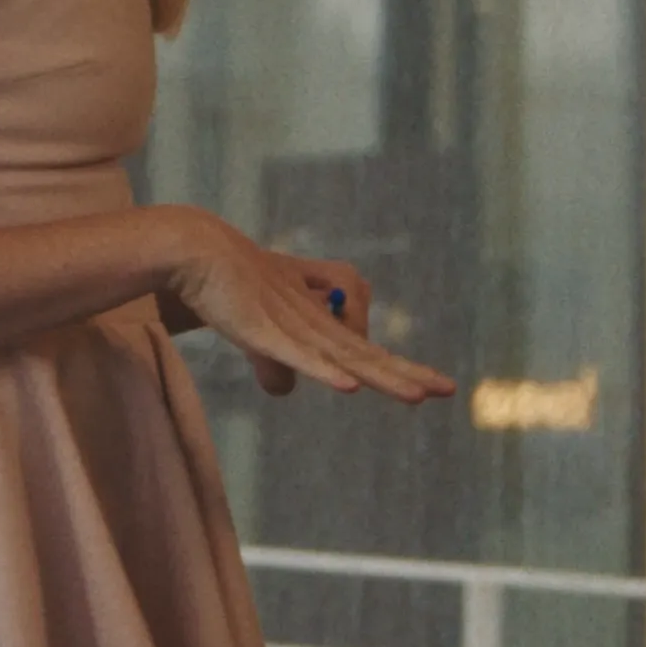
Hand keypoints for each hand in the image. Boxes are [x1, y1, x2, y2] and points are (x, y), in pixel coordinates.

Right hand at [158, 209, 453, 405]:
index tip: (430, 388)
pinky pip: (301, 352)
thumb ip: (275, 363)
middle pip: (367, 351)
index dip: (399, 368)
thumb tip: (286, 390)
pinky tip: (349, 386)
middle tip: (447, 390)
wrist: (198, 250)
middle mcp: (314, 319)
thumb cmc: (229, 288)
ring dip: (382, 375)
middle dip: (407, 372)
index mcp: (317, 321)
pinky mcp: (265, 326)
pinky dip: (325, 369)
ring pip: (345, 355)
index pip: (366, 349)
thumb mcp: (257, 335)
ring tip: (417, 396)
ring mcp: (293, 322)